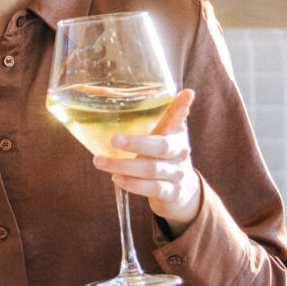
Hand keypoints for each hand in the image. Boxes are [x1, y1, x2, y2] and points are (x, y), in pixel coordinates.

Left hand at [95, 88, 202, 228]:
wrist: (182, 191)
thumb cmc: (162, 158)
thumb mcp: (159, 138)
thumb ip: (146, 125)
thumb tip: (104, 107)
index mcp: (176, 134)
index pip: (178, 118)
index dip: (182, 106)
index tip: (187, 93)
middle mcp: (181, 152)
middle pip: (162, 146)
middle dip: (136, 143)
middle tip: (113, 139)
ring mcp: (177, 173)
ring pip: (151, 169)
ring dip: (123, 166)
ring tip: (99, 162)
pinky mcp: (172, 192)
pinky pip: (152, 188)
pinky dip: (133, 184)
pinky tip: (117, 179)